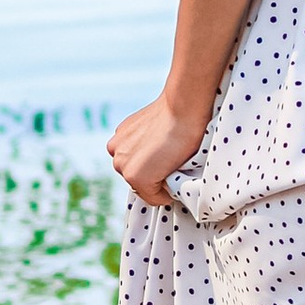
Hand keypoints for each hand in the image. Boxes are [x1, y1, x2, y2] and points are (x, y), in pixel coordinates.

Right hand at [109, 93, 207, 208]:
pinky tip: (153, 140)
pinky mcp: (119, 132)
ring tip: (161, 151)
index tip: (177, 183)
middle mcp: (120, 164)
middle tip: (171, 166)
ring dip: (142, 163)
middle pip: (139, 182)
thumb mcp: (180, 171)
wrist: (183, 106)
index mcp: (135, 178)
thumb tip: (165, 183)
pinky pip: (127, 149)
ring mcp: (117, 147)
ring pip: (130, 165)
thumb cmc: (187, 139)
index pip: (153, 198)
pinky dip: (136, 148)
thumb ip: (165, 183)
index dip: (168, 192)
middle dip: (153, 178)